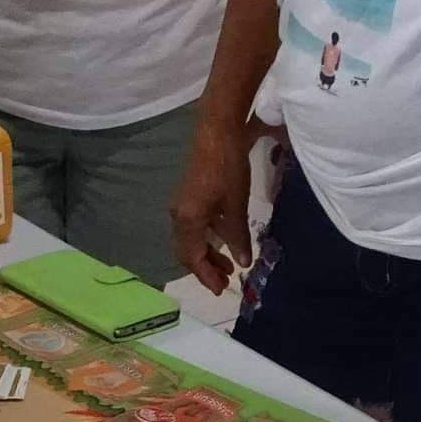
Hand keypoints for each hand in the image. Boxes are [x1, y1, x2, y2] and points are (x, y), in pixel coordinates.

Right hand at [170, 126, 256, 295]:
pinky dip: (205, 238)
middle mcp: (178, 216)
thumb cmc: (227, 168)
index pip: (193, 258)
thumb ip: (238, 237)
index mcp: (187, 221)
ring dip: (206, 253)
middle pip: (186, 252)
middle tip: (225, 280)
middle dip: (204, 268)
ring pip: (189, 239)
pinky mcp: (186, 195)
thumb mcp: (236, 205)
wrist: (216, 131)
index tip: (221, 289)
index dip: (206, 276)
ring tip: (228, 263)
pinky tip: (222, 237)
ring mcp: (180, 205)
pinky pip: (192, 226)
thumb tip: (242, 263)